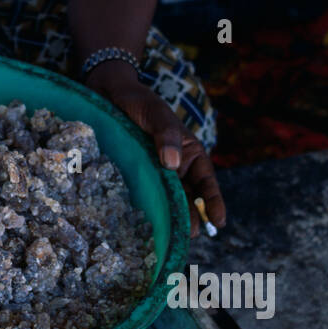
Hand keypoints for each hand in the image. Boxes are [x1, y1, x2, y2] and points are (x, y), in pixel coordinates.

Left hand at [86, 65, 225, 236]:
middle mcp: (175, 166)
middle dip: (192, 215)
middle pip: (188, 195)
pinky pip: (144, 195)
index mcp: (190, 152)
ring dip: (171, 216)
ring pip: (167, 199)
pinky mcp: (135, 175)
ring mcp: (154, 172)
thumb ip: (167, 135)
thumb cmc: (140, 101)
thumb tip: (172, 163)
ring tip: (170, 234)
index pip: (206, 181)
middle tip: (191, 234)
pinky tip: (143, 223)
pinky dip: (147, 208)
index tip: (219, 221)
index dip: (213, 201)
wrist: (109, 94)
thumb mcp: (156, 114)